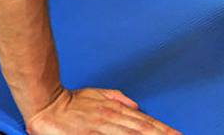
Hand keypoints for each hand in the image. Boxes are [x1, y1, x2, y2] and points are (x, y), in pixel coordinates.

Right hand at [26, 88, 179, 134]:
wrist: (46, 104)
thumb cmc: (69, 101)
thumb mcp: (95, 93)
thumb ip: (116, 97)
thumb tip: (135, 104)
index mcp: (113, 108)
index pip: (143, 121)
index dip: (161, 128)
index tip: (177, 134)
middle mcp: (110, 118)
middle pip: (142, 130)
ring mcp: (101, 128)